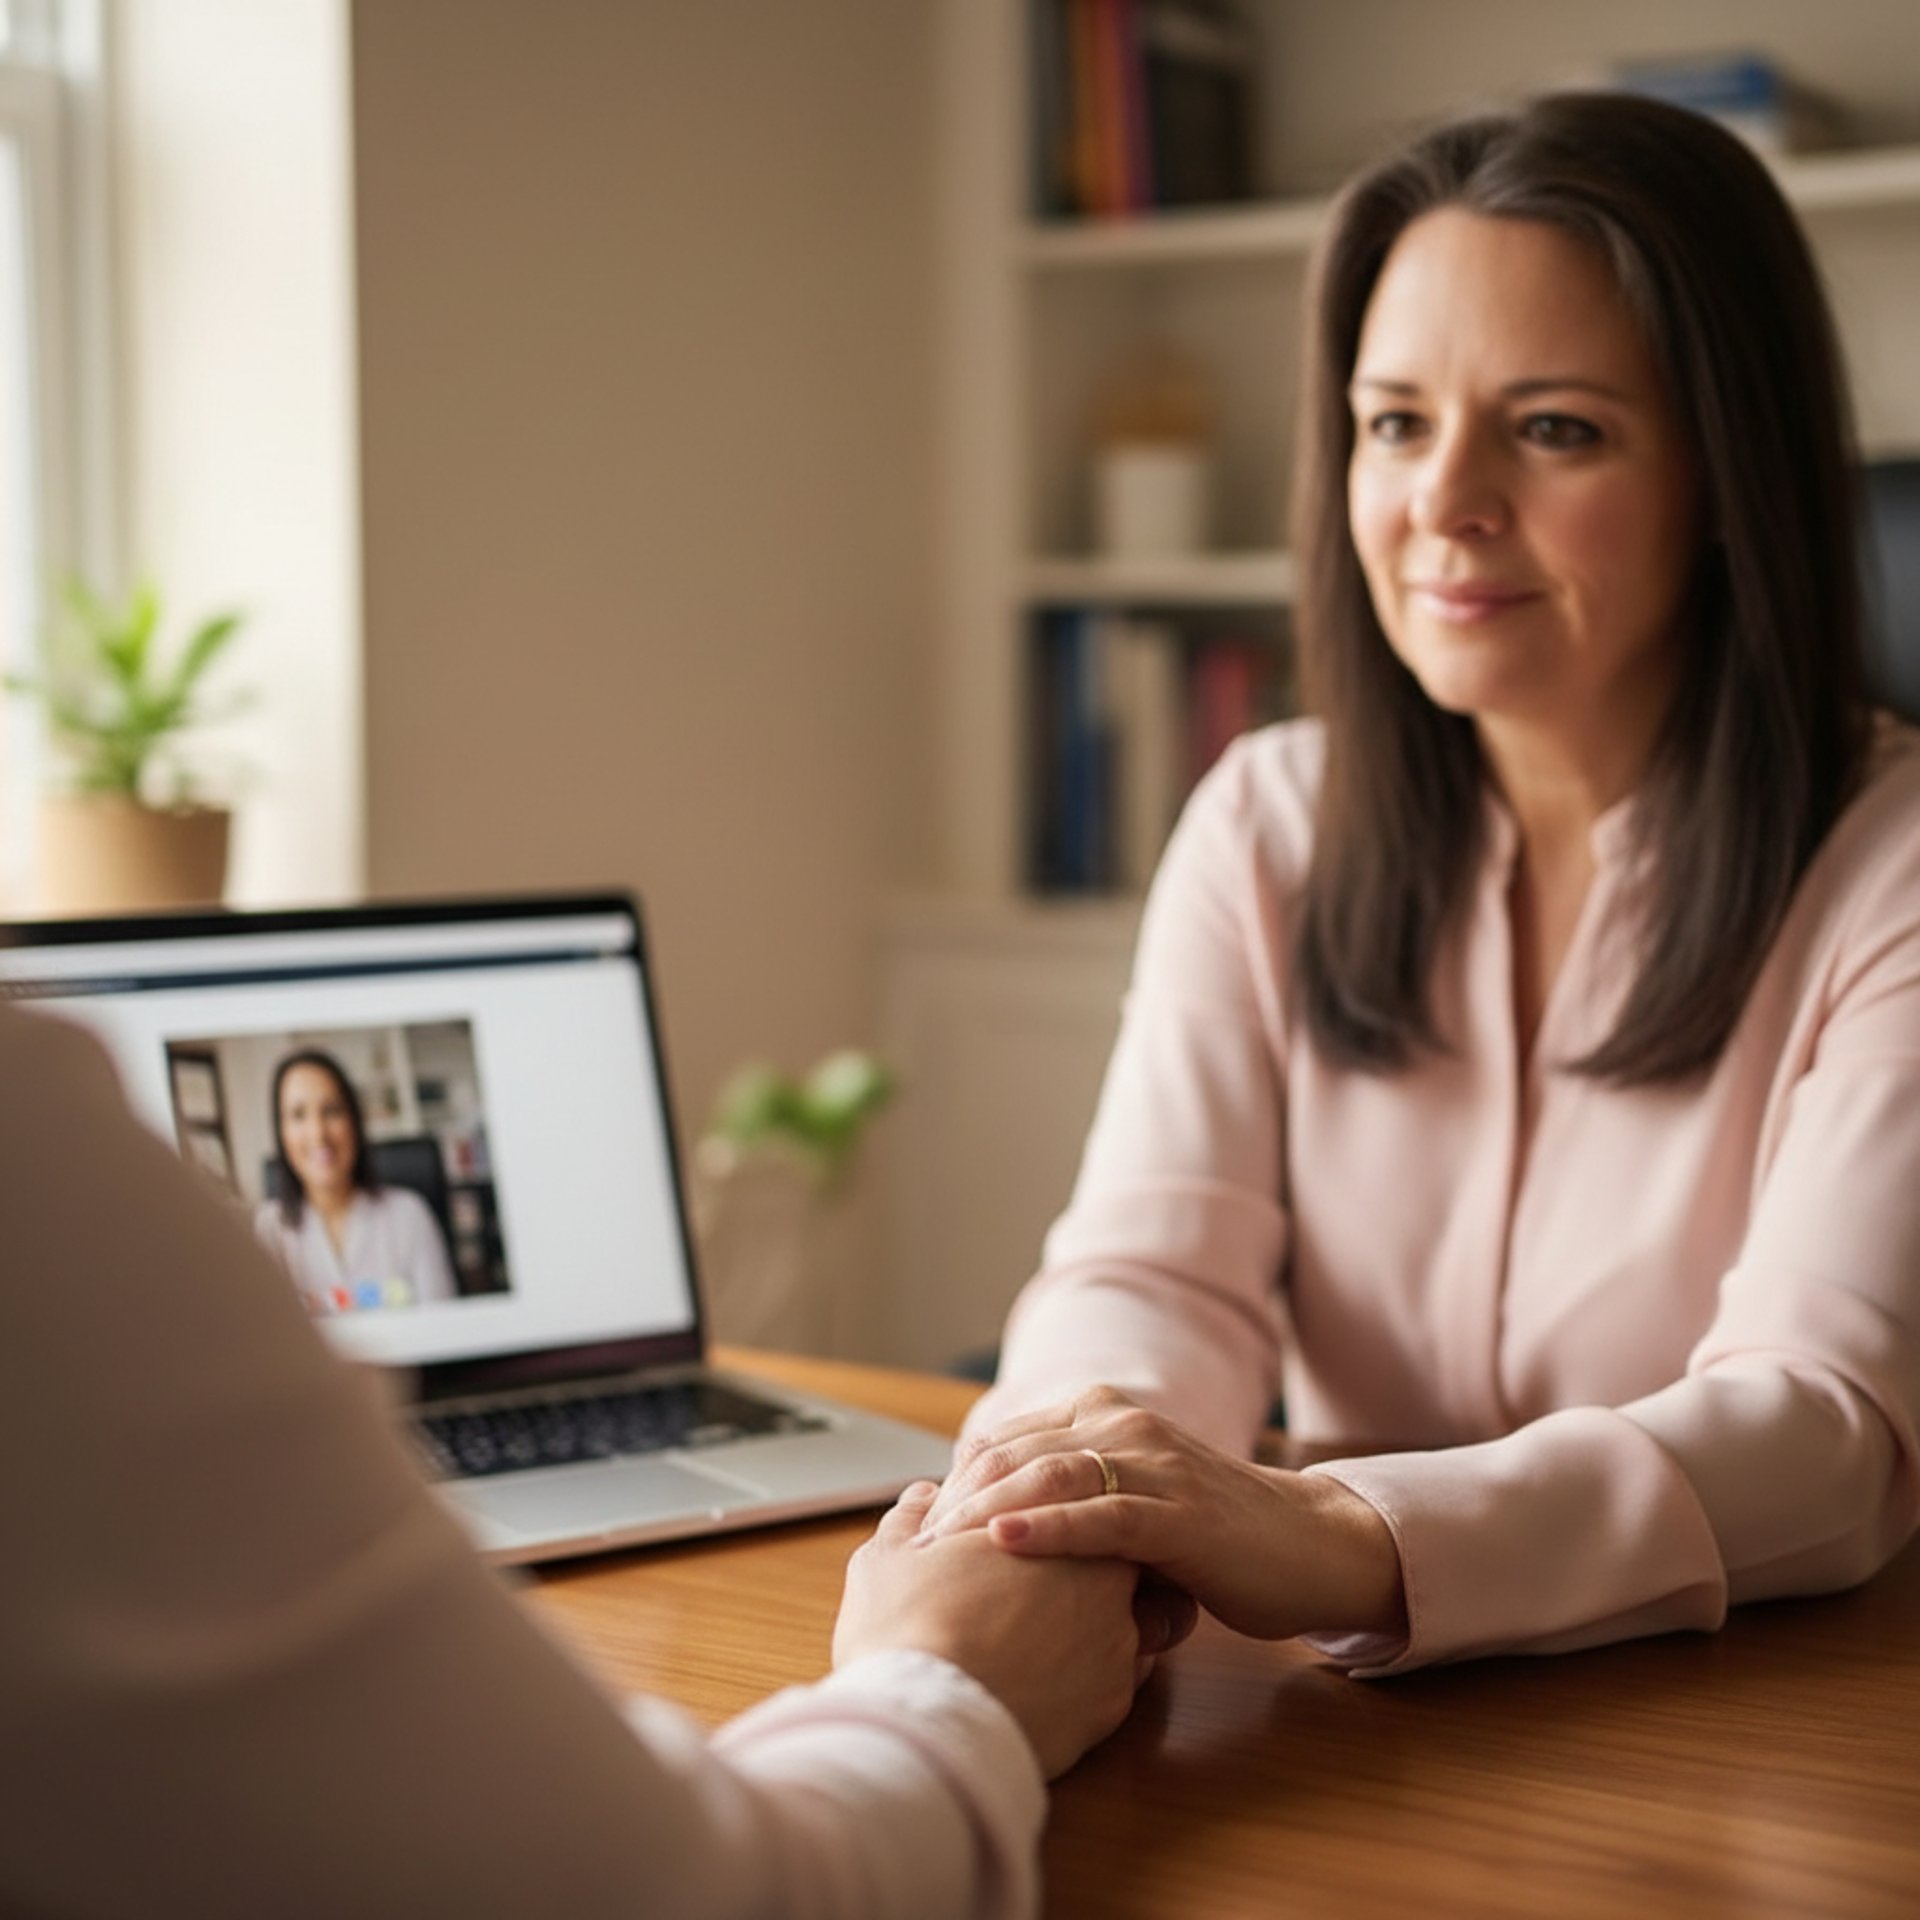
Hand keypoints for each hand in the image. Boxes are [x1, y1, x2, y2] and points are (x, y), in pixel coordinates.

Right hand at [834, 1481, 1178, 1777]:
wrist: (923, 1724)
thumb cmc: (905, 1628)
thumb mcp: (890, 1554)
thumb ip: (913, 1516)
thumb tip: (923, 1496)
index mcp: (1059, 1528)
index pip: (1078, 1510)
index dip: (1044, 1525)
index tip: (1010, 1545)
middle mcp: (1105, 1582)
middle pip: (1107, 1565)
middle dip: (1073, 1575)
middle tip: (1021, 1591)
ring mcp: (1116, 1648)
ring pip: (1117, 1626)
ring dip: (1082, 1630)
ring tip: (1023, 1643)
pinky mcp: (1111, 1710)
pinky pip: (1109, 1684)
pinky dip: (1081, 1683)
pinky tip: (1036, 1684)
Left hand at [921, 1388, 1406, 1643]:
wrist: (1311, 1547)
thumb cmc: (1217, 1538)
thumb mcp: (1135, 1508)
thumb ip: (1079, 1503)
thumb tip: (995, 1535)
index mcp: (1107, 1418)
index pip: (1009, 1440)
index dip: (958, 1480)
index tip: (913, 1525)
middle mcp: (1124, 1426)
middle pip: (1015, 1452)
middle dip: (957, 1498)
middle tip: (910, 1547)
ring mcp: (1154, 1465)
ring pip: (1049, 1475)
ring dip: (986, 1509)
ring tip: (939, 1544)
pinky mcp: (1179, 1514)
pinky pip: (1101, 1516)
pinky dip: (1045, 1526)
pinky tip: (1002, 1541)